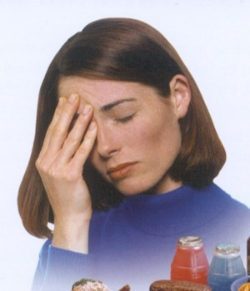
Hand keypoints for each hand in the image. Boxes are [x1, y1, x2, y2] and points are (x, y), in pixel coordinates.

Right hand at [35, 94, 96, 251]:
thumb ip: (60, 157)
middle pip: (58, 131)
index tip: (64, 100)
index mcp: (43, 160)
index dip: (59, 115)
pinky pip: (81, 152)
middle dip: (67, 112)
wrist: (70, 217)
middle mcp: (47, 162)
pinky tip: (94, 127)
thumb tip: (68, 139)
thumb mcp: (58, 174)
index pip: (52, 132)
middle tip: (75, 95)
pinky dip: (88, 138)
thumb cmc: (67, 195)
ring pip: (70, 139)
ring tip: (87, 107)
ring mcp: (57, 169)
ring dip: (80, 121)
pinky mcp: (70, 175)